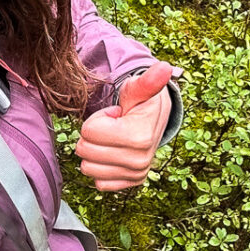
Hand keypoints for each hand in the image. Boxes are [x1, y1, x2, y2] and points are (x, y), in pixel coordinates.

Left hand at [74, 62, 173, 191]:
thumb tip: (164, 67)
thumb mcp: (139, 89)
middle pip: (85, 150)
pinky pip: (98, 182)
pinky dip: (101, 167)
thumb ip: (148, 80)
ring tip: (113, 139)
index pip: (89, 131)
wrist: (153, 121)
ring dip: (95, 151)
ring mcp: (135, 175)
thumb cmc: (141, 102)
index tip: (115, 115)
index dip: (98, 119)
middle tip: (113, 127)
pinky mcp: (130, 183)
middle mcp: (138, 161)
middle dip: (94, 134)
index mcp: (140, 138)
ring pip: (87, 168)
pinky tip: (114, 154)